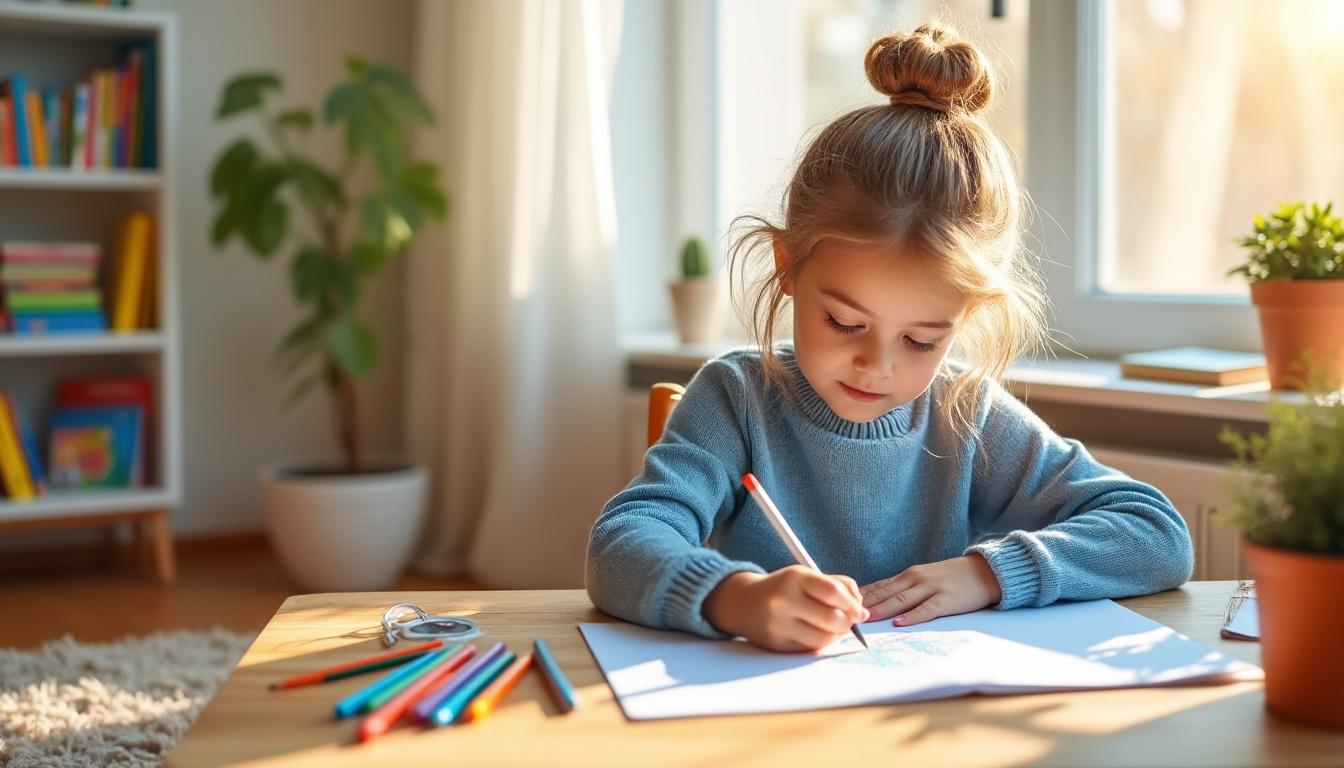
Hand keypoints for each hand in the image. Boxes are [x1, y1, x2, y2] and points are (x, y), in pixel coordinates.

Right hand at [703, 566, 869, 652]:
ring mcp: (778, 625)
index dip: (852, 603)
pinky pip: (809, 649)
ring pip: (823, 639)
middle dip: (848, 623)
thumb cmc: (783, 588)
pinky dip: (821, 644)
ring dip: (836, 636)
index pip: (833, 591)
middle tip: (850, 621)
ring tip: (834, 628)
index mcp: (794, 578)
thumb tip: (863, 612)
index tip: (859, 610)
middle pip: (832, 619)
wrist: (743, 603)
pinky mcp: (776, 645)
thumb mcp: (806, 576)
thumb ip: (837, 585)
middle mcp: (784, 601)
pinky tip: (818, 634)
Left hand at [860, 554, 1001, 626]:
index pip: (879, 585)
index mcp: (908, 575)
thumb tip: (879, 601)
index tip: (842, 602)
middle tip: (846, 612)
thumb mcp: (924, 578)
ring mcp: (931, 588)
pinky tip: (899, 622)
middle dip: (865, 604)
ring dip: (882, 609)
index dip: (860, 595)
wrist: (984, 571)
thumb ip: (904, 588)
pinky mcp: (946, 600)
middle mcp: (916, 579)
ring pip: (901, 600)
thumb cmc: (952, 578)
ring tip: (866, 618)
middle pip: (885, 592)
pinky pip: (926, 609)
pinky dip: (912, 616)